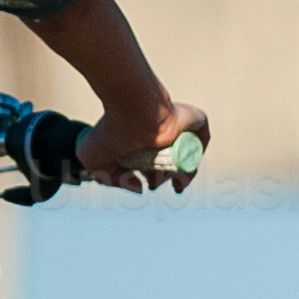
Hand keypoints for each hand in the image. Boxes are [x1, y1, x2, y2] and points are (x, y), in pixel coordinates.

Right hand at [73, 94, 208, 192]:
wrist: (131, 111)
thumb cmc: (109, 132)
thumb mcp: (96, 164)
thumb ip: (113, 180)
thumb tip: (140, 188)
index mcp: (140, 140)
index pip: (153, 162)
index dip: (153, 179)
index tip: (146, 187)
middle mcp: (160, 133)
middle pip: (171, 163)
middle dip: (163, 179)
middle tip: (154, 184)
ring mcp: (178, 126)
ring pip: (188, 156)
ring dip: (182, 175)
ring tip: (170, 181)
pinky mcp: (194, 119)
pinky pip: (202, 140)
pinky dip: (196, 156)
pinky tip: (186, 171)